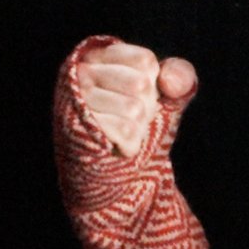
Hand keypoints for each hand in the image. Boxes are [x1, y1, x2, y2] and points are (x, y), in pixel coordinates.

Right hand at [54, 38, 207, 248]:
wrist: (121, 189)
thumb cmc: (140, 140)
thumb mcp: (165, 106)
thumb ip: (178, 82)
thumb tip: (174, 78)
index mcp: (95, 59)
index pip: (144, 60)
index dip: (156, 86)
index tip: (144, 98)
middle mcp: (76, 75)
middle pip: (140, 82)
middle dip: (148, 110)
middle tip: (131, 124)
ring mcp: (70, 104)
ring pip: (132, 107)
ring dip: (138, 130)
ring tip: (122, 138)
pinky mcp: (71, 132)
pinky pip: (119, 129)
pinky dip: (129, 143)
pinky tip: (118, 150)